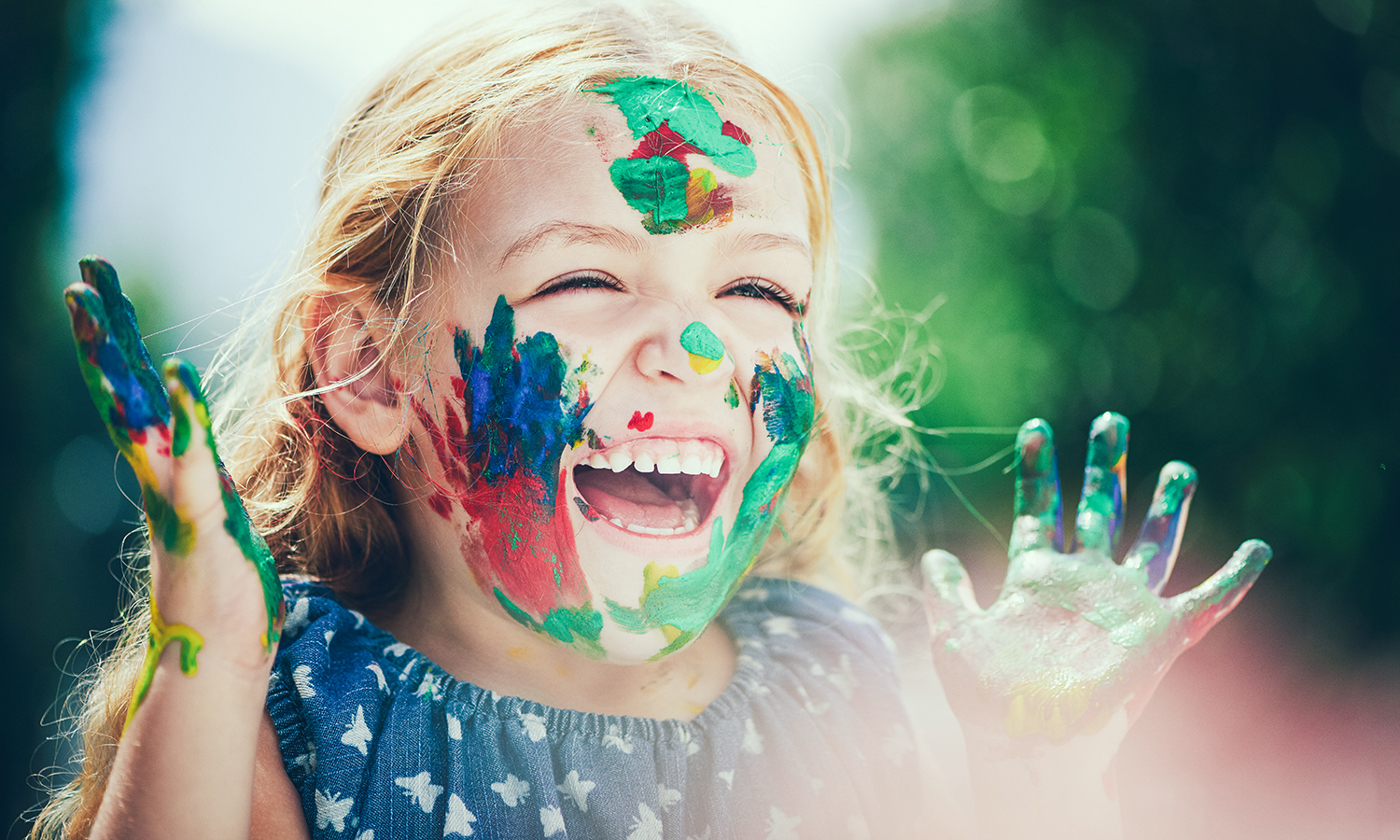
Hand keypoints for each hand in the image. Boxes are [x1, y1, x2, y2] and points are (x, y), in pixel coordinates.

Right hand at [65, 257, 282, 728]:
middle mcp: (158, 481)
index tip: (100, 285)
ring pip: (137, 423)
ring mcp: (170, 504)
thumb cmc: (224, 593)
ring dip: (118, 366)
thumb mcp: (217, 519)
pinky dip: (183, 426)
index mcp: (167, 472)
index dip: (120, 341)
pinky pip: (188, 470)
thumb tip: (198, 444)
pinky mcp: (194, 530)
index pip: (138, 393)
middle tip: (84, 273)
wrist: (215, 660)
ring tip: (99, 309)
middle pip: (124, 395)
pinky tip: (179, 380)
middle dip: (105, 335)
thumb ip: (202, 478)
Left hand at [922, 413, 1268, 746]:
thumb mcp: (955, 637)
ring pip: (1152, 543)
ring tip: (1180, 468)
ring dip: (1167, 506)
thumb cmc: (989, 699)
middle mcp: (1084, 582)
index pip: (1039, 510)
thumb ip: (946, 592)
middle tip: (1110, 419)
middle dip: (1105, 465)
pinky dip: (1233, 576)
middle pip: (1099, 510)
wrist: (1031, 744)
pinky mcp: (1160, 634)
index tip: (1036, 428)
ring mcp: (1124, 605)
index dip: (1038, 470)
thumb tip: (933, 555)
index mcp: (1036, 577)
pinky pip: (1206, 599)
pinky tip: (1257, 550)